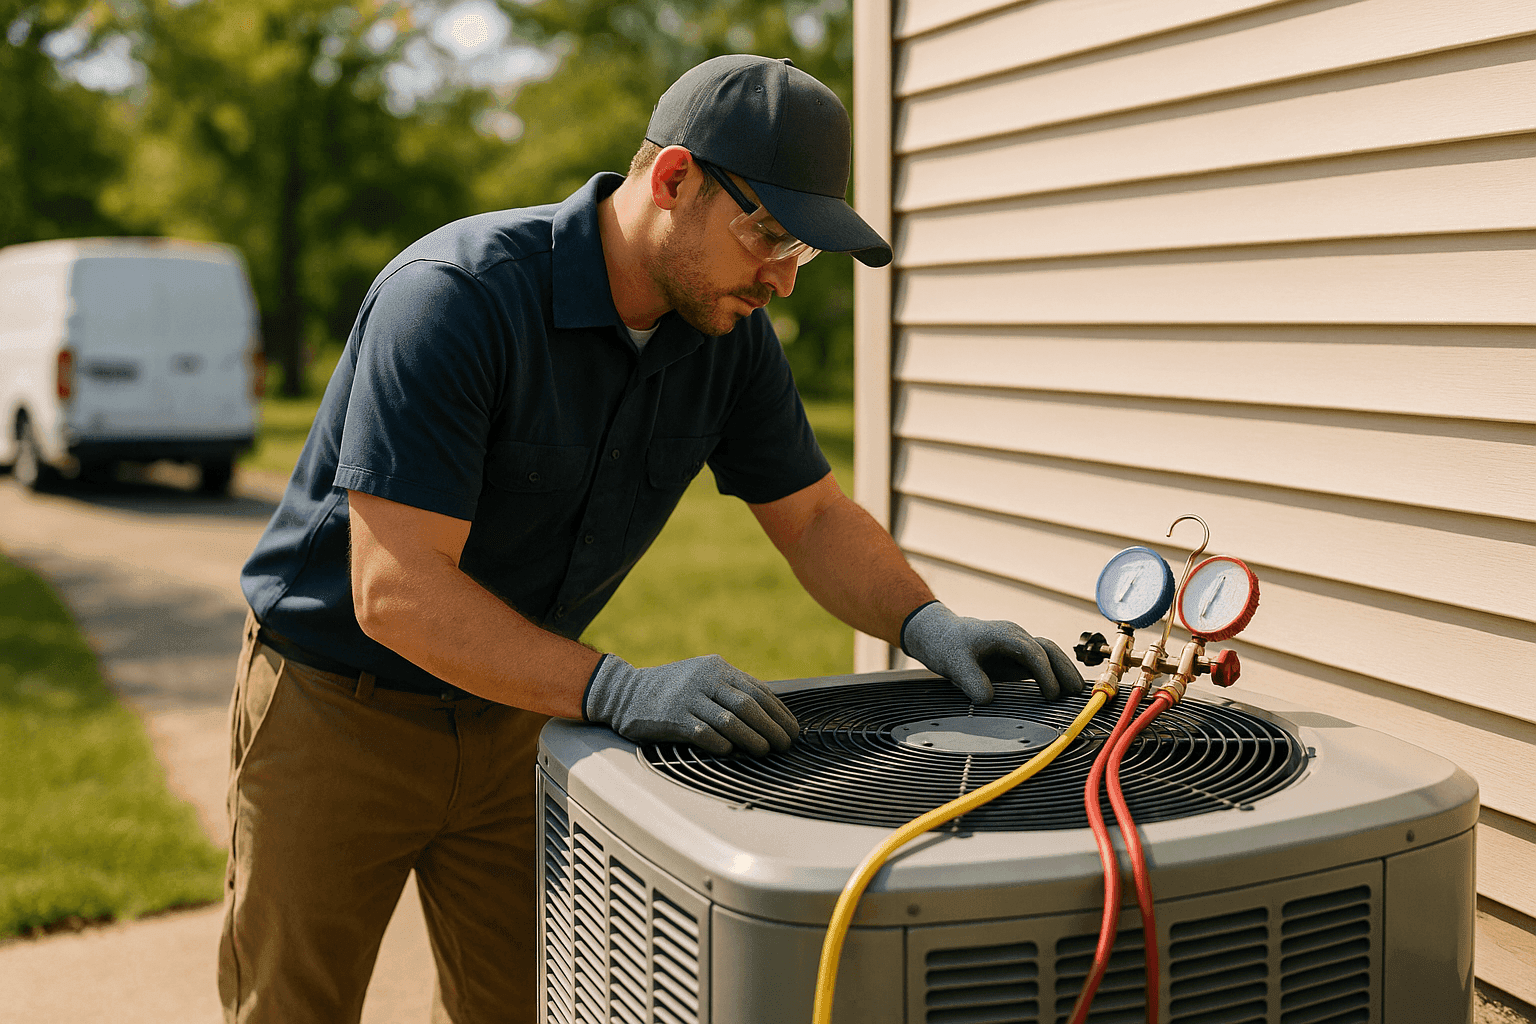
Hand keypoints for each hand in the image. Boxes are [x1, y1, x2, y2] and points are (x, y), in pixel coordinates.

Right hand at [583, 653, 798, 755]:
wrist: (625, 692)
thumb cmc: (671, 690)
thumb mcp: (702, 678)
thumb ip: (730, 690)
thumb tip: (768, 714)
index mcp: (717, 668)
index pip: (757, 690)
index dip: (779, 712)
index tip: (793, 729)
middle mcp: (705, 679)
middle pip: (748, 705)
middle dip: (772, 726)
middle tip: (786, 744)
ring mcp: (688, 698)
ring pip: (730, 720)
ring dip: (752, 738)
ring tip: (767, 751)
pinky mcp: (673, 717)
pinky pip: (703, 733)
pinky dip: (720, 743)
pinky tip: (730, 752)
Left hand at [901, 601, 1084, 703]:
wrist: (939, 634)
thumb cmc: (947, 645)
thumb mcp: (954, 664)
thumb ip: (971, 681)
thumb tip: (988, 699)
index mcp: (1004, 634)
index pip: (1033, 651)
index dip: (1045, 673)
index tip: (1052, 694)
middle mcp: (1015, 636)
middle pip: (1048, 649)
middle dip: (1064, 669)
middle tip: (1077, 692)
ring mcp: (1017, 645)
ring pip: (1048, 654)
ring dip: (1063, 671)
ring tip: (1076, 693)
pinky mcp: (1016, 656)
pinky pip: (1041, 663)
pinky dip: (1053, 674)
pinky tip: (1062, 690)